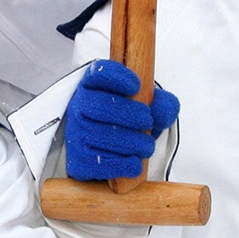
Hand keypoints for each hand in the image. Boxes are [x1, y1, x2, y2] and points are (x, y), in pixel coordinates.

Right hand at [63, 60, 178, 181]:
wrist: (109, 149)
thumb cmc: (129, 121)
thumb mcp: (149, 106)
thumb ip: (162, 104)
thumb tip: (161, 113)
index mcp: (94, 84)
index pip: (98, 73)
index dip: (116, 77)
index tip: (136, 85)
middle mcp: (79, 105)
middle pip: (98, 106)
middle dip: (129, 114)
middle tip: (148, 121)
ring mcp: (75, 132)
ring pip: (98, 135)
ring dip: (130, 142)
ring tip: (147, 146)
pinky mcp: (77, 159)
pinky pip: (96, 163)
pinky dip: (120, 164)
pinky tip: (135, 163)